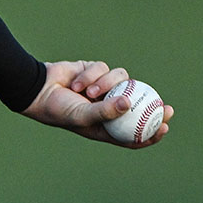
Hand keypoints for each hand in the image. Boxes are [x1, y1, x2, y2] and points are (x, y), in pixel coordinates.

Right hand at [22, 60, 172, 147]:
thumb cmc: (57, 109)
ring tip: (88, 92)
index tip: (164, 128)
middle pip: (138, 106)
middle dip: (153, 106)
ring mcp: (103, 88)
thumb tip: (131, 104)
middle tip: (165, 106)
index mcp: (105, 125)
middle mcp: (107, 106)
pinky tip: (77, 82)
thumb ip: (105, 111)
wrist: (37, 89)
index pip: (133, 133)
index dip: (151, 133)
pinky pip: (105, 69)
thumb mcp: (81, 115)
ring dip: (105, 85)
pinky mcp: (95, 71)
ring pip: (122, 80)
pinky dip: (92, 75)